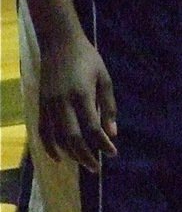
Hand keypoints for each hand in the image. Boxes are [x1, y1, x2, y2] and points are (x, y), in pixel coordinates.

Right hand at [38, 32, 117, 171]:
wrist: (59, 43)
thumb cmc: (88, 59)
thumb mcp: (104, 78)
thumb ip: (108, 106)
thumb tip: (112, 133)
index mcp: (81, 94)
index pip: (92, 127)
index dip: (102, 143)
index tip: (112, 153)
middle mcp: (62, 102)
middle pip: (72, 137)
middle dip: (86, 155)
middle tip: (97, 168)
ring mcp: (48, 104)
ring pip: (56, 137)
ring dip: (70, 153)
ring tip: (84, 163)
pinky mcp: (39, 105)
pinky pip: (42, 131)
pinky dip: (49, 146)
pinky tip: (59, 157)